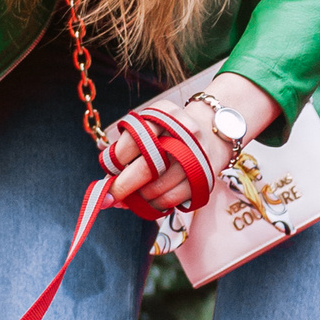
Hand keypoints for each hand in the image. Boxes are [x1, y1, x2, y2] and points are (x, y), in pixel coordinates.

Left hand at [104, 74, 279, 209]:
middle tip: (109, 197)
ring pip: (156, 189)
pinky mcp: (204, 177)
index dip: (116, 160)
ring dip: (140, 198)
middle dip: (122, 187)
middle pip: (146, 168)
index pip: (133, 141)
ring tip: (136, 194)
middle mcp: (183, 133)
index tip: (110, 169)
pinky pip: (170, 200)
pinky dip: (155, 204)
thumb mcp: (150, 126)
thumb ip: (126, 149)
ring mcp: (197, 156)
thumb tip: (105, 186)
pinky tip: (151, 198)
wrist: (214, 131)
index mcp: (165, 115)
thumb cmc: (170, 132)